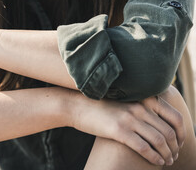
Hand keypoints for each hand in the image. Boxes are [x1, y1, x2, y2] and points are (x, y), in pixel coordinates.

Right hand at [68, 86, 184, 166]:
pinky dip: (154, 157)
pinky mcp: (119, 130)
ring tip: (167, 161)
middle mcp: (139, 106)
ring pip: (159, 141)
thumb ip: (142, 106)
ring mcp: (130, 118)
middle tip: (173, 156)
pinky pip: (144, 148)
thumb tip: (159, 122)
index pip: (174, 116)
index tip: (180, 143)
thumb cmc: (103, 106)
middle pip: (169, 131)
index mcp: (143, 98)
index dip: (181, 133)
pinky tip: (157, 162)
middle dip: (175, 147)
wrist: (80, 106)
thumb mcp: (126, 101)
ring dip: (167, 155)